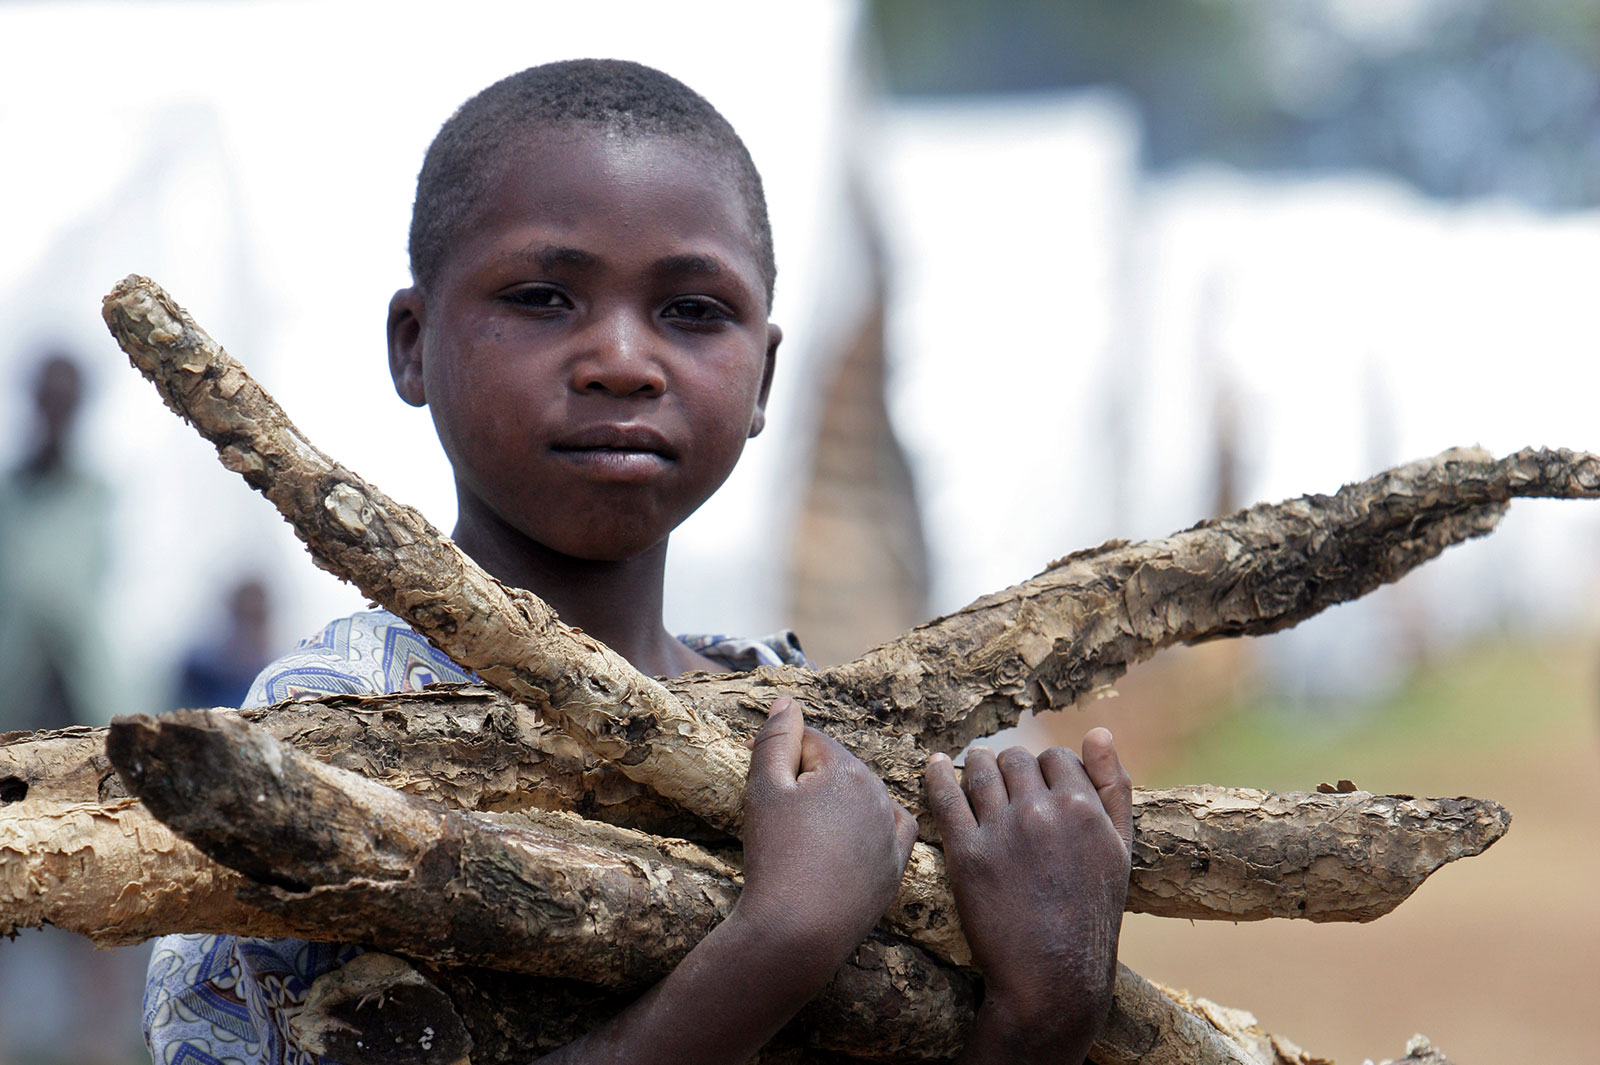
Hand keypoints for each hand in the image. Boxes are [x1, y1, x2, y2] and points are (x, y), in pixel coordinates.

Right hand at [733, 697, 918, 980]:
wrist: (798, 929)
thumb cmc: (775, 856)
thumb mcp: (764, 789)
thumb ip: (775, 739)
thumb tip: (787, 703)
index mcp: (847, 769)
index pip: (809, 741)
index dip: (777, 754)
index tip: (755, 776)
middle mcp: (879, 793)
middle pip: (835, 769)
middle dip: (807, 780)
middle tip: (775, 813)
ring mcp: (891, 831)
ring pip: (861, 798)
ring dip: (835, 803)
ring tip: (802, 834)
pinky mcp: (896, 865)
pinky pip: (890, 830)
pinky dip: (871, 826)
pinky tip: (852, 834)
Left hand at [925, 729, 1132, 1062]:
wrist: (1054, 976)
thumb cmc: (1090, 914)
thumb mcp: (1120, 850)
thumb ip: (1114, 787)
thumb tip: (1099, 731)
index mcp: (1082, 808)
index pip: (1056, 757)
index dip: (1046, 768)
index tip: (1037, 784)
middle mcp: (1042, 812)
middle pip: (1017, 759)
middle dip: (1011, 767)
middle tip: (1005, 781)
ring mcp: (1002, 832)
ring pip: (981, 770)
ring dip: (977, 765)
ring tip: (974, 769)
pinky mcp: (966, 855)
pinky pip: (946, 797)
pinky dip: (938, 775)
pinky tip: (936, 765)